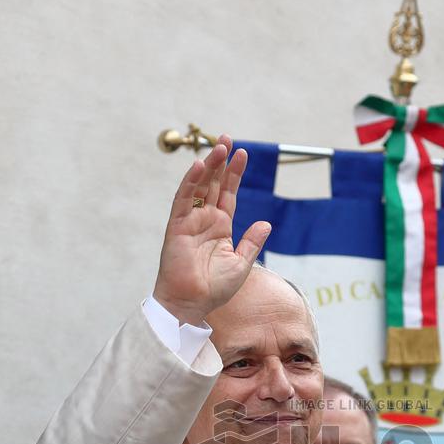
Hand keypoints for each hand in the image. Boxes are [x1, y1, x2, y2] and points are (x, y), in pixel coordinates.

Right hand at [153, 135, 270, 325]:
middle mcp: (204, 220)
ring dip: (208, 166)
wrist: (192, 303)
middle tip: (228, 139)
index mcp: (220, 227)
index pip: (228, 194)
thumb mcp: (242, 264)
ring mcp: (190, 221)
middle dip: (221, 161)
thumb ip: (252, 242)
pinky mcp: (177, 226)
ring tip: (219, 146)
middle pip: (213, 184)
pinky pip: (183, 199)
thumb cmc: (214, 289)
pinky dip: (190, 182)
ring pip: (199, 186)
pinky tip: (200, 166)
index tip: (243, 154)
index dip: (234, 174)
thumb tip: (266, 223)